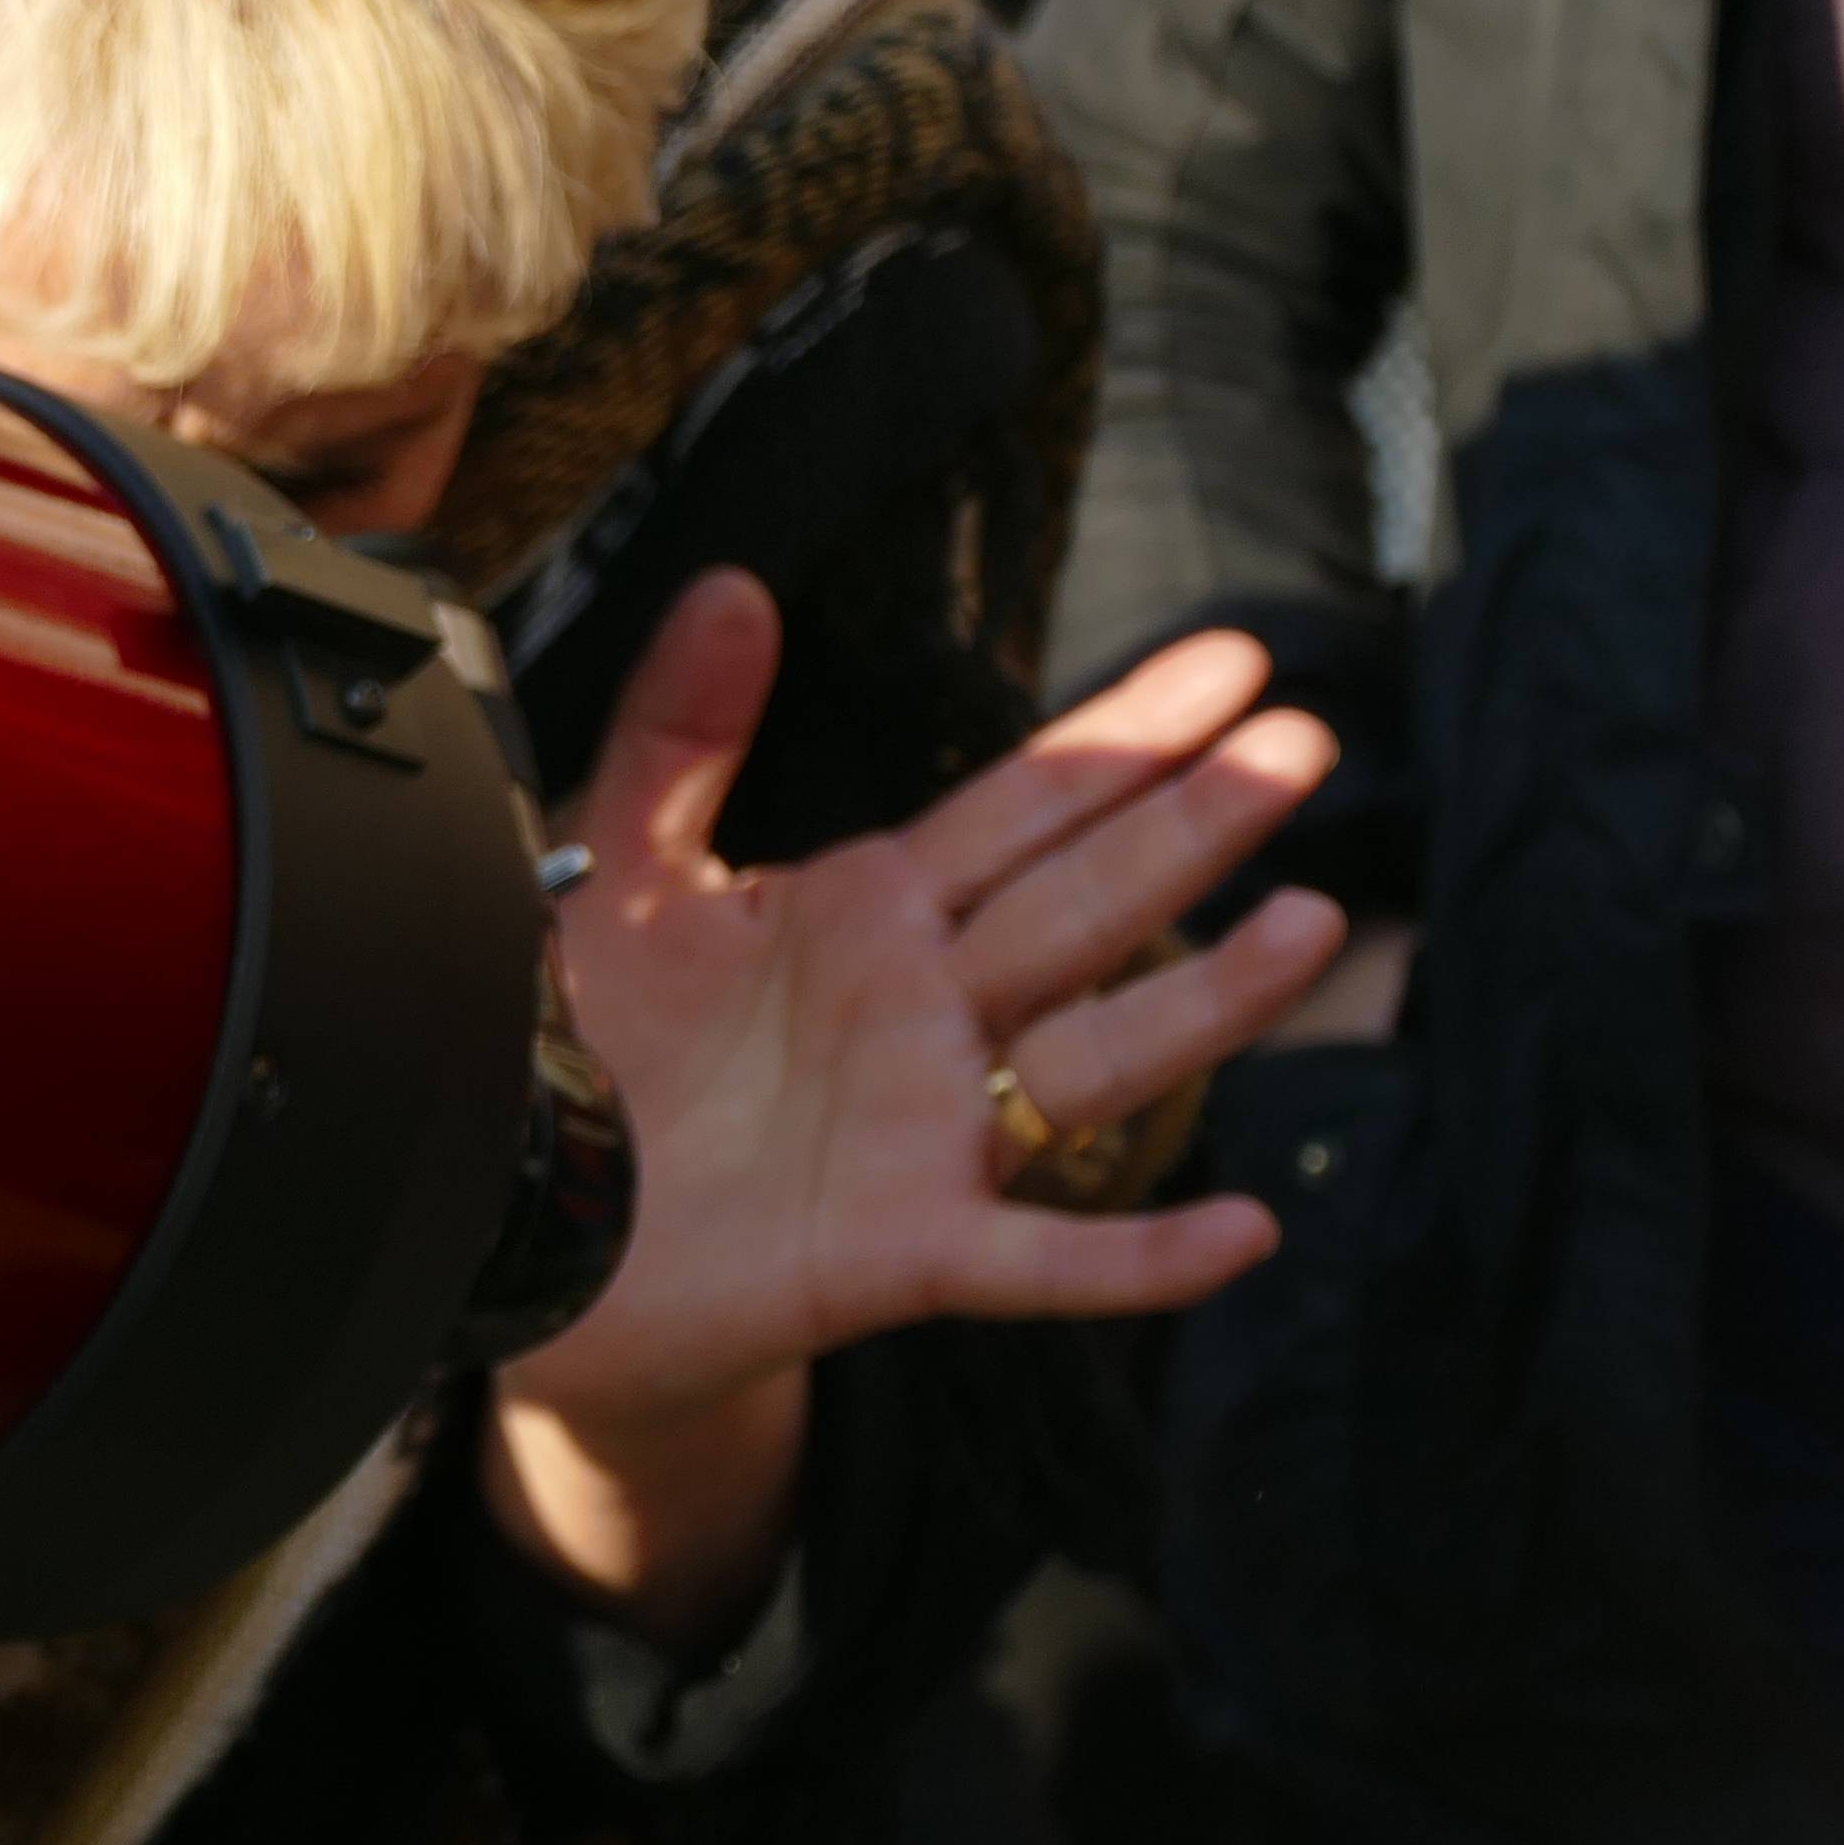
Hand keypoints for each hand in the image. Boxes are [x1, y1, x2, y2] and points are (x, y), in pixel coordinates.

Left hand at [483, 575, 1346, 1638]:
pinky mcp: (904, 1251)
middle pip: (1083, 903)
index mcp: (870, 912)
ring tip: (1309, 926)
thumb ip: (678, 734)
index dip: (1127, 733)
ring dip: (1203, 1001)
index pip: (1028, 804)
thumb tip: (734, 584)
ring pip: (1094, 1059)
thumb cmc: (586, 1048)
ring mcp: (931, 1133)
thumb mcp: (619, 871)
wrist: (533, 1229)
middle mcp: (926, 1012)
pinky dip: (1140, 1256)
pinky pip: (1044, 1260)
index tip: (1236, 661)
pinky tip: (1241, 1233)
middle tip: (1305, 743)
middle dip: (1193, 824)